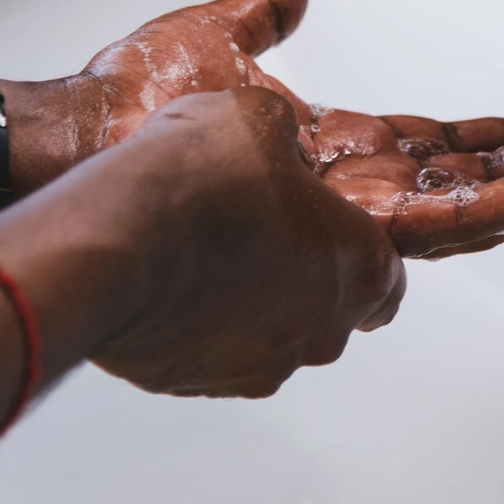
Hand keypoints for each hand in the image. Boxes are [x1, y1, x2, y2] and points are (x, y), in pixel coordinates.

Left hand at [1, 0, 503, 258]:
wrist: (86, 138)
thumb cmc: (131, 106)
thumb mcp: (219, 41)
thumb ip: (265, 19)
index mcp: (348, 153)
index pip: (455, 147)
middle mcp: (365, 193)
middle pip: (486, 181)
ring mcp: (362, 216)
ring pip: (487, 206)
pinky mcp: (357, 226)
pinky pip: (459, 220)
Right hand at [51, 87, 405, 397]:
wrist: (114, 246)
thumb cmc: (198, 183)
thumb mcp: (259, 117)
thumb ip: (287, 136)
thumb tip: (277, 144)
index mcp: (363, 267)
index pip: (389, 277)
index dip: (359, 249)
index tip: (332, 233)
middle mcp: (326, 330)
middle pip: (333, 308)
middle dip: (306, 273)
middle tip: (262, 230)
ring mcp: (266, 365)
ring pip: (274, 334)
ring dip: (253, 300)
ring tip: (208, 250)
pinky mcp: (204, 385)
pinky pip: (215, 353)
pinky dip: (203, 324)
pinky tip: (173, 280)